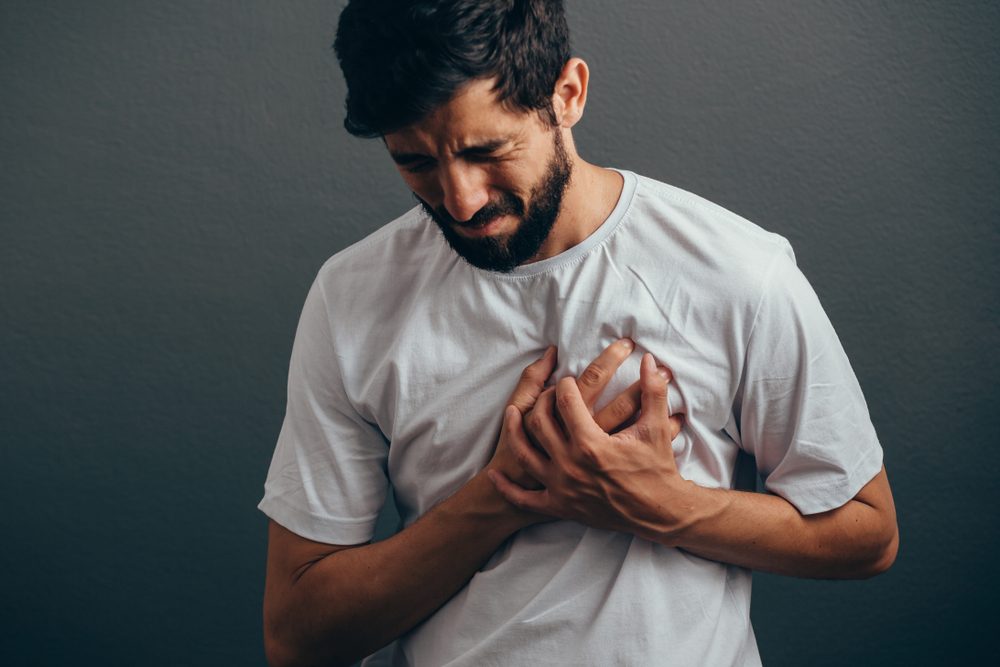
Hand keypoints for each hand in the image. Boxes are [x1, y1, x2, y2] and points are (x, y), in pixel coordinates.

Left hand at [489, 353, 687, 542]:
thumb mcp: (656, 428)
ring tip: (512, 414)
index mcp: (591, 444)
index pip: (567, 402)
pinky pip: (524, 499)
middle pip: (541, 422)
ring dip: (514, 432)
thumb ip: (653, 391)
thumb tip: (649, 360)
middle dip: (543, 401)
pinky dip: (507, 488)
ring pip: (526, 453)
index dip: (566, 384)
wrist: (659, 514)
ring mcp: (561, 488)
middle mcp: (570, 465)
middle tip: (549, 393)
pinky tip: (496, 475)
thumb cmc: (658, 469)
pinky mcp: (560, 507)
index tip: (569, 379)